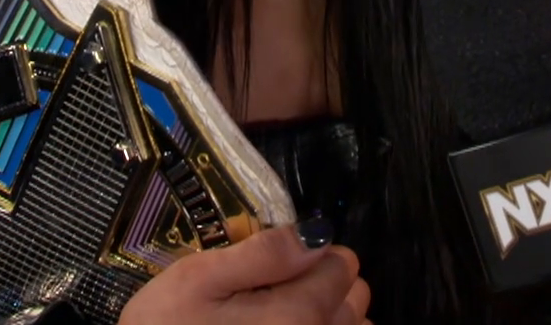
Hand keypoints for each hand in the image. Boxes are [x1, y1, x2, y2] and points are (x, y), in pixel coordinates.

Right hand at [119, 217, 371, 324]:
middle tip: (272, 290)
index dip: (310, 253)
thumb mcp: (196, 280)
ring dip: (328, 317)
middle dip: (322, 285)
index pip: (342, 263)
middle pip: (354, 297)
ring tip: (279, 317)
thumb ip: (261, 254)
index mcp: (298, 313)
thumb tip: (315, 233)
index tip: (274, 263)